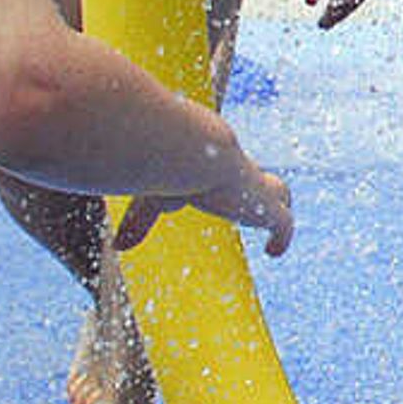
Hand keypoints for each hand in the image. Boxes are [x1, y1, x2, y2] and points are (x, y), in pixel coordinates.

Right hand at [118, 162, 293, 257]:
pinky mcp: (264, 205)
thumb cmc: (166, 162)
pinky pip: (284, 223)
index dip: (224, 184)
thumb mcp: (150, 195)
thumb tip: (118, 247)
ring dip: (277, 207)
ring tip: (274, 231)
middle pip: (260, 177)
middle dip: (264, 192)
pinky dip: (282, 238)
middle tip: (260, 209)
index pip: (226, 171)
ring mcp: (254, 186)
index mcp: (213, 163)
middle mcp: (236, 171)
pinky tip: (274, 252)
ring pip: (279, 192)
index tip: (212, 196)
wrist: (188, 151)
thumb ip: (138, 222)